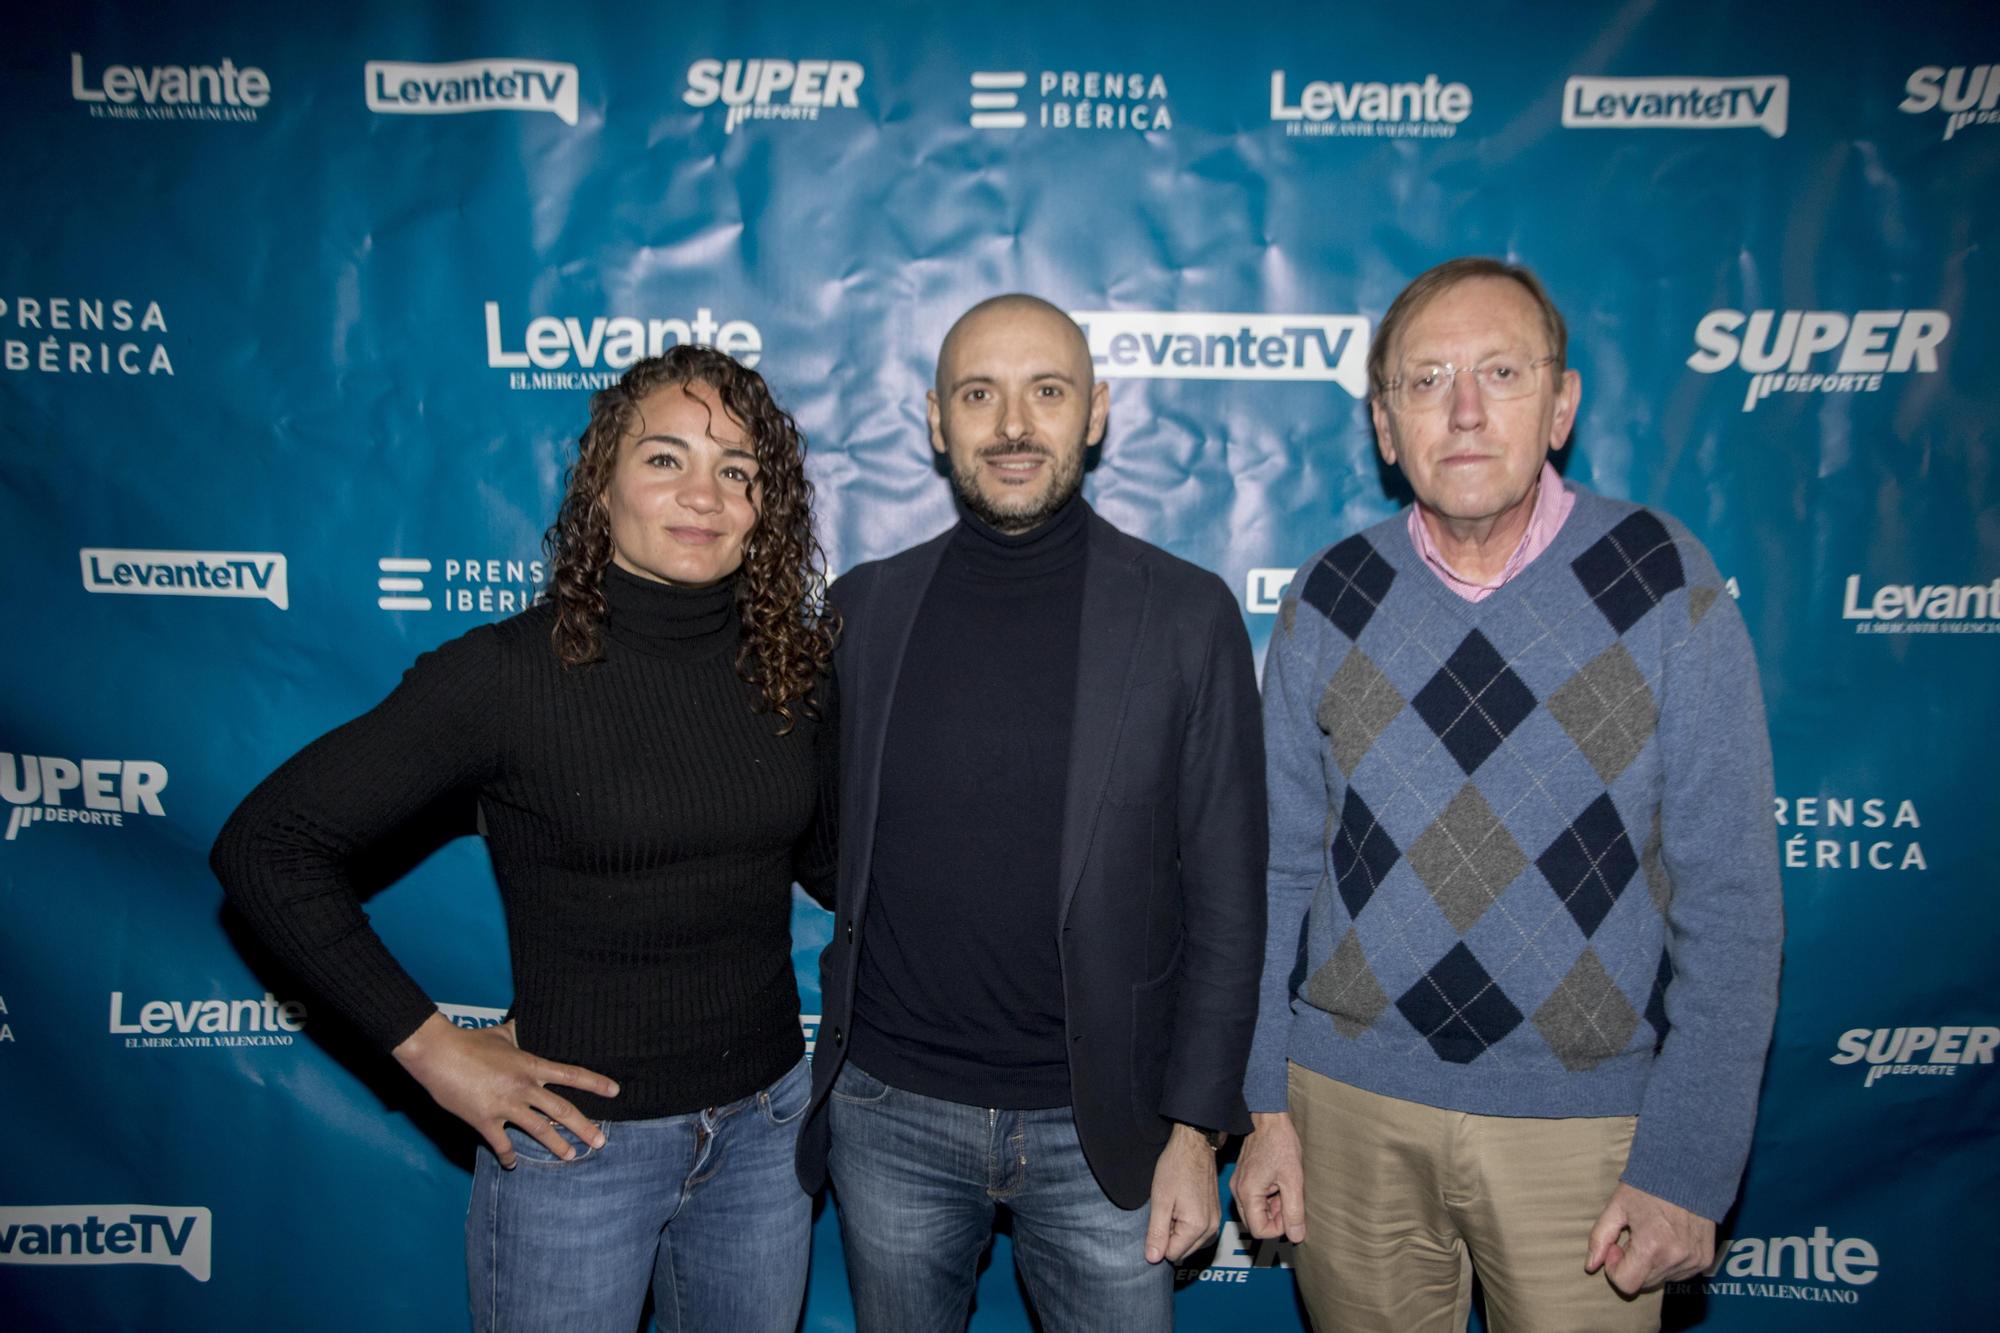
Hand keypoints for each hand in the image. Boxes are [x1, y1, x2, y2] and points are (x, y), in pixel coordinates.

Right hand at [392, 1012, 618, 1168]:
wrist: (439, 1053)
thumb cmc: (469, 1040)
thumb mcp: (500, 1033)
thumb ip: (516, 1033)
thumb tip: (522, 1025)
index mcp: (530, 1065)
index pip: (571, 1075)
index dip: (595, 1083)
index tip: (615, 1091)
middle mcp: (524, 1088)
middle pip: (562, 1110)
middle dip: (585, 1128)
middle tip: (601, 1142)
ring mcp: (505, 1106)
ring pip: (539, 1130)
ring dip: (557, 1145)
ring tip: (571, 1157)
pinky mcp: (484, 1121)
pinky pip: (501, 1144)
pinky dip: (508, 1156)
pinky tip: (513, 1165)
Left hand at [1144, 1124, 1221, 1263]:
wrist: (1194, 1146)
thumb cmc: (1176, 1168)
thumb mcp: (1160, 1200)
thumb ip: (1157, 1232)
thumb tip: (1152, 1258)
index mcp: (1197, 1227)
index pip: (1172, 1255)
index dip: (1159, 1240)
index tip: (1158, 1219)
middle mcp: (1211, 1228)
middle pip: (1183, 1251)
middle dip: (1170, 1237)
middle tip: (1165, 1211)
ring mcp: (1215, 1222)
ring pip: (1190, 1243)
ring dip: (1178, 1231)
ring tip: (1174, 1206)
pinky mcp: (1215, 1215)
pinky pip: (1198, 1232)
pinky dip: (1187, 1225)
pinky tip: (1181, 1205)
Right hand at [1230, 1111, 1306, 1242]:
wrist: (1268, 1118)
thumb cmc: (1280, 1143)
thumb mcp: (1293, 1180)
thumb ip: (1294, 1211)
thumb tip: (1296, 1237)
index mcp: (1248, 1193)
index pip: (1259, 1230)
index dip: (1279, 1228)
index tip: (1291, 1213)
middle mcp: (1238, 1191)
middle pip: (1255, 1223)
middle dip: (1275, 1218)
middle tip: (1289, 1200)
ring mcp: (1239, 1184)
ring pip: (1255, 1212)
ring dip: (1272, 1208)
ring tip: (1285, 1189)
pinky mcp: (1243, 1178)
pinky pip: (1253, 1199)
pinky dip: (1267, 1198)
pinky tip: (1278, 1183)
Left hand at [1586, 1182, 1715, 1294]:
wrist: (1688, 1172)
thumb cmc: (1648, 1186)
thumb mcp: (1617, 1206)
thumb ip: (1600, 1237)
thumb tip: (1590, 1266)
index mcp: (1652, 1246)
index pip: (1626, 1284)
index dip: (1615, 1268)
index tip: (1617, 1246)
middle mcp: (1675, 1258)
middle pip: (1643, 1284)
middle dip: (1632, 1265)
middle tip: (1633, 1236)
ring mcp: (1693, 1261)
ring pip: (1661, 1279)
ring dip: (1651, 1264)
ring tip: (1652, 1234)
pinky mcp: (1705, 1260)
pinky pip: (1680, 1274)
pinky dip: (1669, 1262)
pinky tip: (1668, 1238)